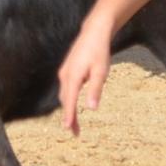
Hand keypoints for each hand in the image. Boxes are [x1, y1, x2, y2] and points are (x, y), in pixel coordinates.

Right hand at [56, 19, 113, 136]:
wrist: (94, 32)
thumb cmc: (99, 51)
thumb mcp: (101, 71)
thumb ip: (95, 90)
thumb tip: (91, 108)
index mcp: (73, 77)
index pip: (69, 101)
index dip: (69, 116)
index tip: (68, 129)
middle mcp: (65, 75)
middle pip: (65, 100)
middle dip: (69, 117)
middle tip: (75, 133)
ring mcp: (64, 72)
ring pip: (65, 95)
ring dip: (68, 109)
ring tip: (75, 123)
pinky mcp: (67, 69)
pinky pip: (66, 88)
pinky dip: (68, 99)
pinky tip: (73, 104)